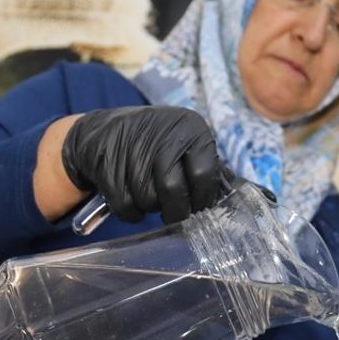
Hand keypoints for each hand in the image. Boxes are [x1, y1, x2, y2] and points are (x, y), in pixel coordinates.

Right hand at [61, 105, 232, 223]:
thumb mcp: (185, 146)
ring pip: (146, 199)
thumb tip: (235, 201)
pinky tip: (130, 196)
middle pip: (172, 189)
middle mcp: (162, 129)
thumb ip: (207, 171)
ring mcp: (130, 142)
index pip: (204, 173)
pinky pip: (123, 203)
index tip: (197, 209)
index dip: (201, 199)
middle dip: (174, 210)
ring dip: (149, 208)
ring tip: (147, 194)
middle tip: (173, 213)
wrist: (103, 132)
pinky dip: (129, 211)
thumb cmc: (155, 146)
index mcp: (191, 126)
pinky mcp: (105, 158)